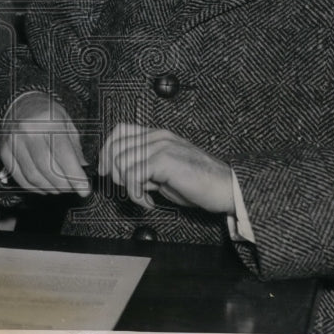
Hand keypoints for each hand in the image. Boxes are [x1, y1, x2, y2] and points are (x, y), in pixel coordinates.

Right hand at [0, 92, 90, 196]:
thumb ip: (76, 146)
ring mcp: (13, 141)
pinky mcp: (4, 151)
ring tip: (61, 189)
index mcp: (48, 120)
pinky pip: (20, 177)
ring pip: (34, 176)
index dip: (75, 176)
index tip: (84, 190)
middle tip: (73, 189)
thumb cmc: (47, 113)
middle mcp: (28, 131)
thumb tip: (82, 169)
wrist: (20, 103)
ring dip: (50, 188)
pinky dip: (34, 188)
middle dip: (64, 185)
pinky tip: (45, 187)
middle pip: (48, 169)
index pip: (63, 154)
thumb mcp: (67, 122)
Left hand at [99, 123, 233, 212]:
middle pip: (115, 147)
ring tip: (145, 198)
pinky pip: (133, 176)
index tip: (106, 171)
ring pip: (121, 163)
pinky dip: (136, 195)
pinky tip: (150, 203)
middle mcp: (157, 137)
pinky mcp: (164, 160)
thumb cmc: (200, 183)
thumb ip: (145, 168)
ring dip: (128, 187)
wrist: (228, 188)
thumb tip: (122, 175)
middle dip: (114, 173)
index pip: (120, 131)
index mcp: (158, 136)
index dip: (107, 150)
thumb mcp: (166, 173)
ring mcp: (161, 146)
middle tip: (130, 191)